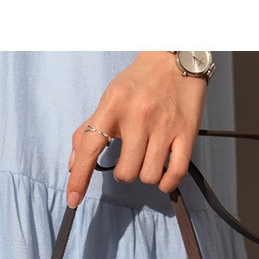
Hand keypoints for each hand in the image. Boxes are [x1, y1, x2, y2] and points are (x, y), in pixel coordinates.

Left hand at [66, 52, 207, 207]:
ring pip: (149, 176)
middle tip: (130, 159)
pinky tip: (163, 177)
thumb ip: (88, 131)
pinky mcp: (186, 132)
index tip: (73, 200)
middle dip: (125, 173)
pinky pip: (175, 173)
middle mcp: (137, 116)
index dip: (79, 178)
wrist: (175, 58)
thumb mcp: (109, 100)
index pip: (89, 148)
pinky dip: (166, 183)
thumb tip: (72, 165)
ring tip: (148, 160)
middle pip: (125, 172)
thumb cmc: (138, 84)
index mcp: (112, 106)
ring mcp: (164, 125)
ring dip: (146, 175)